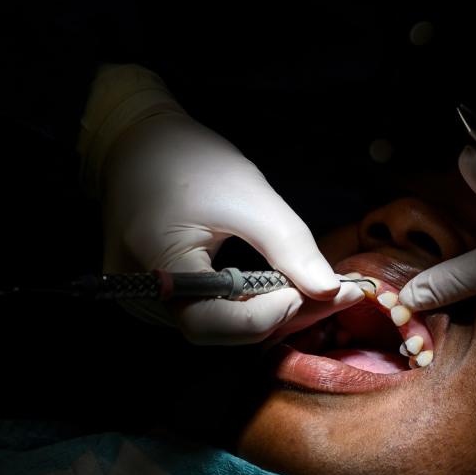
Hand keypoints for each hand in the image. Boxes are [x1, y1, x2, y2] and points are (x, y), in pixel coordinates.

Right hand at [100, 112, 362, 343]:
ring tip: (316, 291)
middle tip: (337, 294)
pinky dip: (254, 304)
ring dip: (273, 313)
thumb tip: (331, 291)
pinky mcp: (163, 296)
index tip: (315, 291)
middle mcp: (144, 299)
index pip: (212, 324)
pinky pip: (215, 313)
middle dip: (283, 316)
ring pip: (222, 327)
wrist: (138, 143)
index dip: (268, 316)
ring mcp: (149, 302)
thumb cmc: (187, 161)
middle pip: (221, 331)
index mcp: (154, 271)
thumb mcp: (248, 196)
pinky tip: (286, 289)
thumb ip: (289, 245)